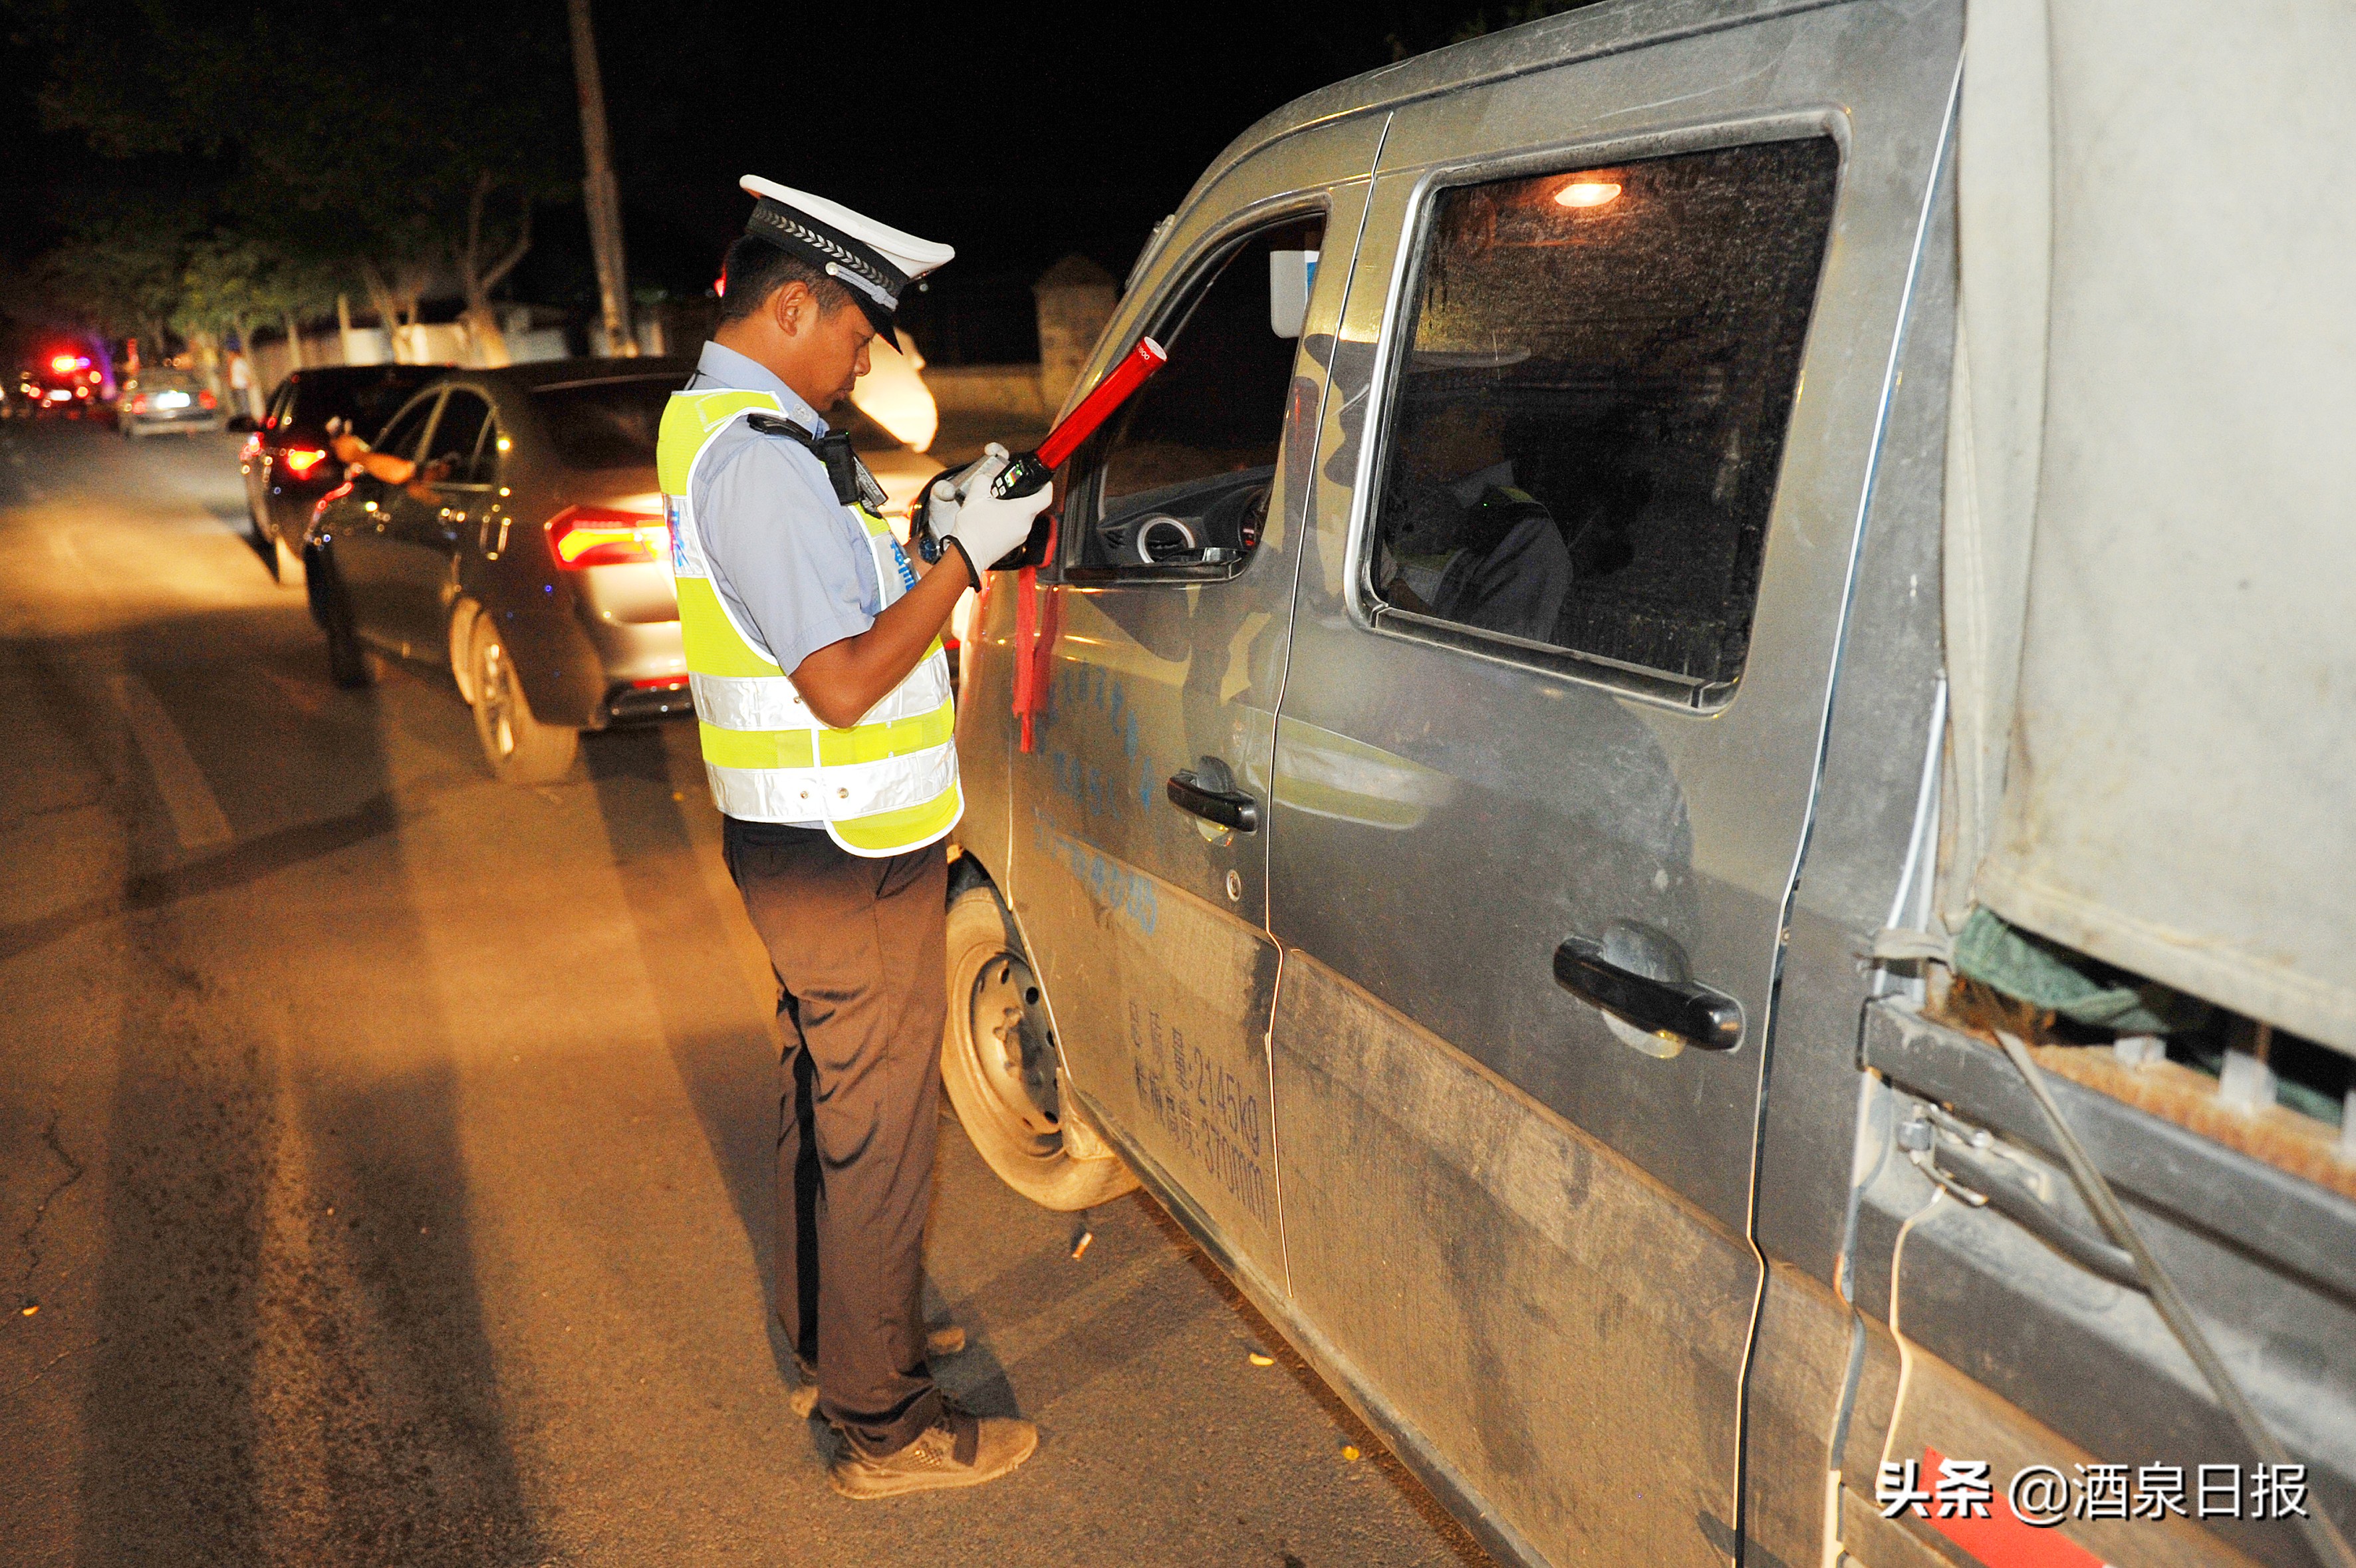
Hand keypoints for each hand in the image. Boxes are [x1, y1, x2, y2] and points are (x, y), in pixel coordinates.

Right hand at [937, 447, 1051, 583]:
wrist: (966, 553)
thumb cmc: (972, 530)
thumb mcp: (975, 495)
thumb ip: (985, 480)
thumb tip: (990, 478)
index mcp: (1021, 511)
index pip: (1045, 496)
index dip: (1046, 486)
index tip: (1043, 482)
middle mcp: (1025, 525)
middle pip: (1033, 506)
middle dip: (1022, 496)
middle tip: (1009, 491)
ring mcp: (1021, 535)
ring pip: (1024, 517)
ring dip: (1015, 509)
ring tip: (999, 505)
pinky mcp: (1014, 543)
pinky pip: (1017, 527)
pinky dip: (1010, 520)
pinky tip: (996, 518)